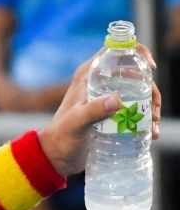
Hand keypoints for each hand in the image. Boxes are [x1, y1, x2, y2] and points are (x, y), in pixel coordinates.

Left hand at [38, 46, 160, 176]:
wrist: (57, 157)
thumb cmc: (60, 138)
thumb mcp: (76, 123)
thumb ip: (92, 111)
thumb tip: (117, 100)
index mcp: (89, 75)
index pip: (115, 51)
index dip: (137, 53)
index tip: (150, 68)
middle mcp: (99, 82)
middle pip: (135, 73)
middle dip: (150, 88)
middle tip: (153, 110)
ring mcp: (107, 98)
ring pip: (139, 92)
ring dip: (151, 106)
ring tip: (152, 125)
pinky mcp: (113, 114)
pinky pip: (136, 109)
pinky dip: (146, 118)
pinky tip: (151, 132)